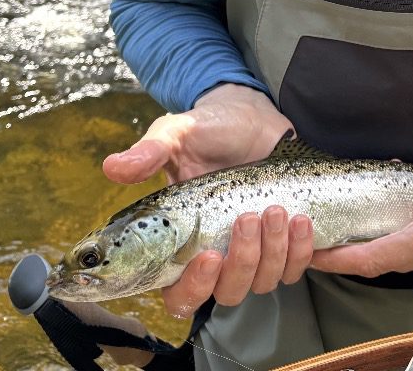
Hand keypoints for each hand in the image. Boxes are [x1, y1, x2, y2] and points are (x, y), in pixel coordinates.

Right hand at [101, 84, 310, 315]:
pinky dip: (300, 250)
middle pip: (227, 293)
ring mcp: (253, 252)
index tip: (209, 256)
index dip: (194, 288)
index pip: (180, 294)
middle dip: (242, 262)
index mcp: (181, 243)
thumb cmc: (208, 129)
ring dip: (273, 252)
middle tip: (247, 219)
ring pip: (263, 281)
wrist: (251, 117)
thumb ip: (149, 152)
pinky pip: (295, 266)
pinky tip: (299, 219)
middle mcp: (217, 256)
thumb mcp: (177, 134)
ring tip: (274, 210)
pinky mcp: (285, 243)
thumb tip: (112, 167)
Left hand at [310, 151, 412, 281]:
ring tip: (332, 234)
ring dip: (363, 251)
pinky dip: (386, 244)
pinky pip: (411, 251)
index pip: (379, 257)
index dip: (340, 258)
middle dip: (342, 256)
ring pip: (395, 258)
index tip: (306, 254)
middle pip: (380, 263)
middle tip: (304, 241)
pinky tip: (378, 225)